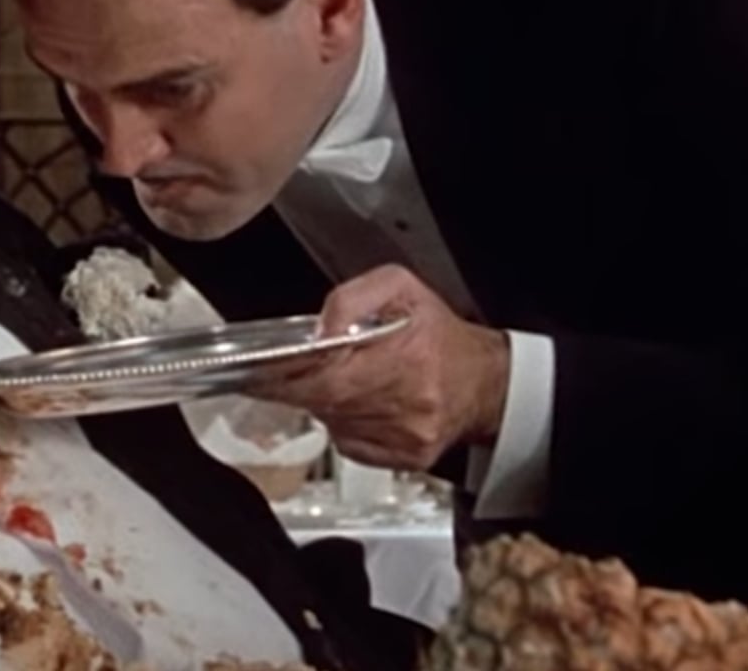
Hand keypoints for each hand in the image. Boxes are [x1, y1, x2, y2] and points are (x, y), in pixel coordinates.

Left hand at [246, 264, 509, 471]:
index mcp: (406, 357)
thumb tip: (321, 329)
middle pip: (327, 404)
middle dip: (300, 390)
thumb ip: (353, 297)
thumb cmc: (440, 334)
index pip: (327, 379)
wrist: (485, 381)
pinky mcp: (408, 458)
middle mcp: (409, 403)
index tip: (262, 375)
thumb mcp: (401, 288)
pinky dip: (344, 425)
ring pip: (336, 426)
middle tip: (285, 376)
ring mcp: (408, 436)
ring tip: (341, 382)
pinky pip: (352, 447)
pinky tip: (359, 404)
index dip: (288, 380)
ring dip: (326, 405)